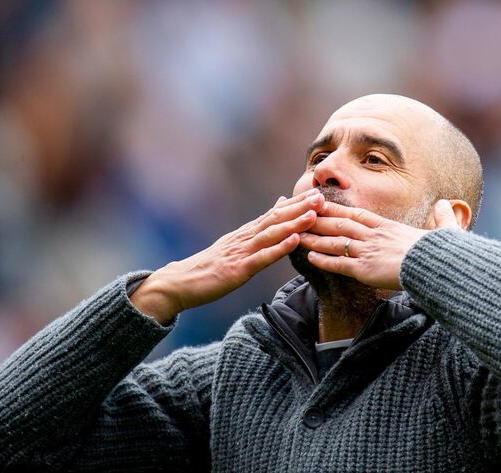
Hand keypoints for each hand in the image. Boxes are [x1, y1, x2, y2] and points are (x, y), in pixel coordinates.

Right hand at [131, 188, 324, 323]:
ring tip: (313, 214)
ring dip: (293, 223)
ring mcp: (240, 253)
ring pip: (271, 235)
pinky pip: (261, 258)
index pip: (275, 214)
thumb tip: (278, 204)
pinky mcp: (237, 270)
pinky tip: (294, 242)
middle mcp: (245, 238)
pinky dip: (279, 249)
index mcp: (246, 233)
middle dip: (300, 208)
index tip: (317, 193)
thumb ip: (257, 227)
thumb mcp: (235, 244)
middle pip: (276, 219)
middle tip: (322, 196)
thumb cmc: (209, 266)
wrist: (179, 283)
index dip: (297, 204)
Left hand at [299, 200, 460, 289]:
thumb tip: (447, 204)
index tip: (324, 204)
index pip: (358, 215)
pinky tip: (309, 257)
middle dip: (319, 219)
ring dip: (316, 238)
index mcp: (389, 227)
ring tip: (299, 235)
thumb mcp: (445, 230)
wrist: (437, 266)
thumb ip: (443, 217)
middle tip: (302, 215)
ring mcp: (368, 251)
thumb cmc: (442, 252)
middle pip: (341, 224)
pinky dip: (324, 260)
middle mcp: (375, 236)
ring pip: (336, 242)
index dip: (338, 209)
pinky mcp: (365, 269)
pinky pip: (339, 263)